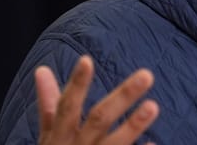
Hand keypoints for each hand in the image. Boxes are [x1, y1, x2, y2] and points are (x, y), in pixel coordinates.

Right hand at [34, 54, 159, 144]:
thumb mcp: (49, 136)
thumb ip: (49, 106)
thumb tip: (42, 70)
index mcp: (60, 137)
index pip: (66, 107)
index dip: (75, 85)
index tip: (86, 60)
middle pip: (99, 119)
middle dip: (122, 97)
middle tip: (147, 74)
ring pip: (114, 144)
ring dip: (133, 126)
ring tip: (153, 106)